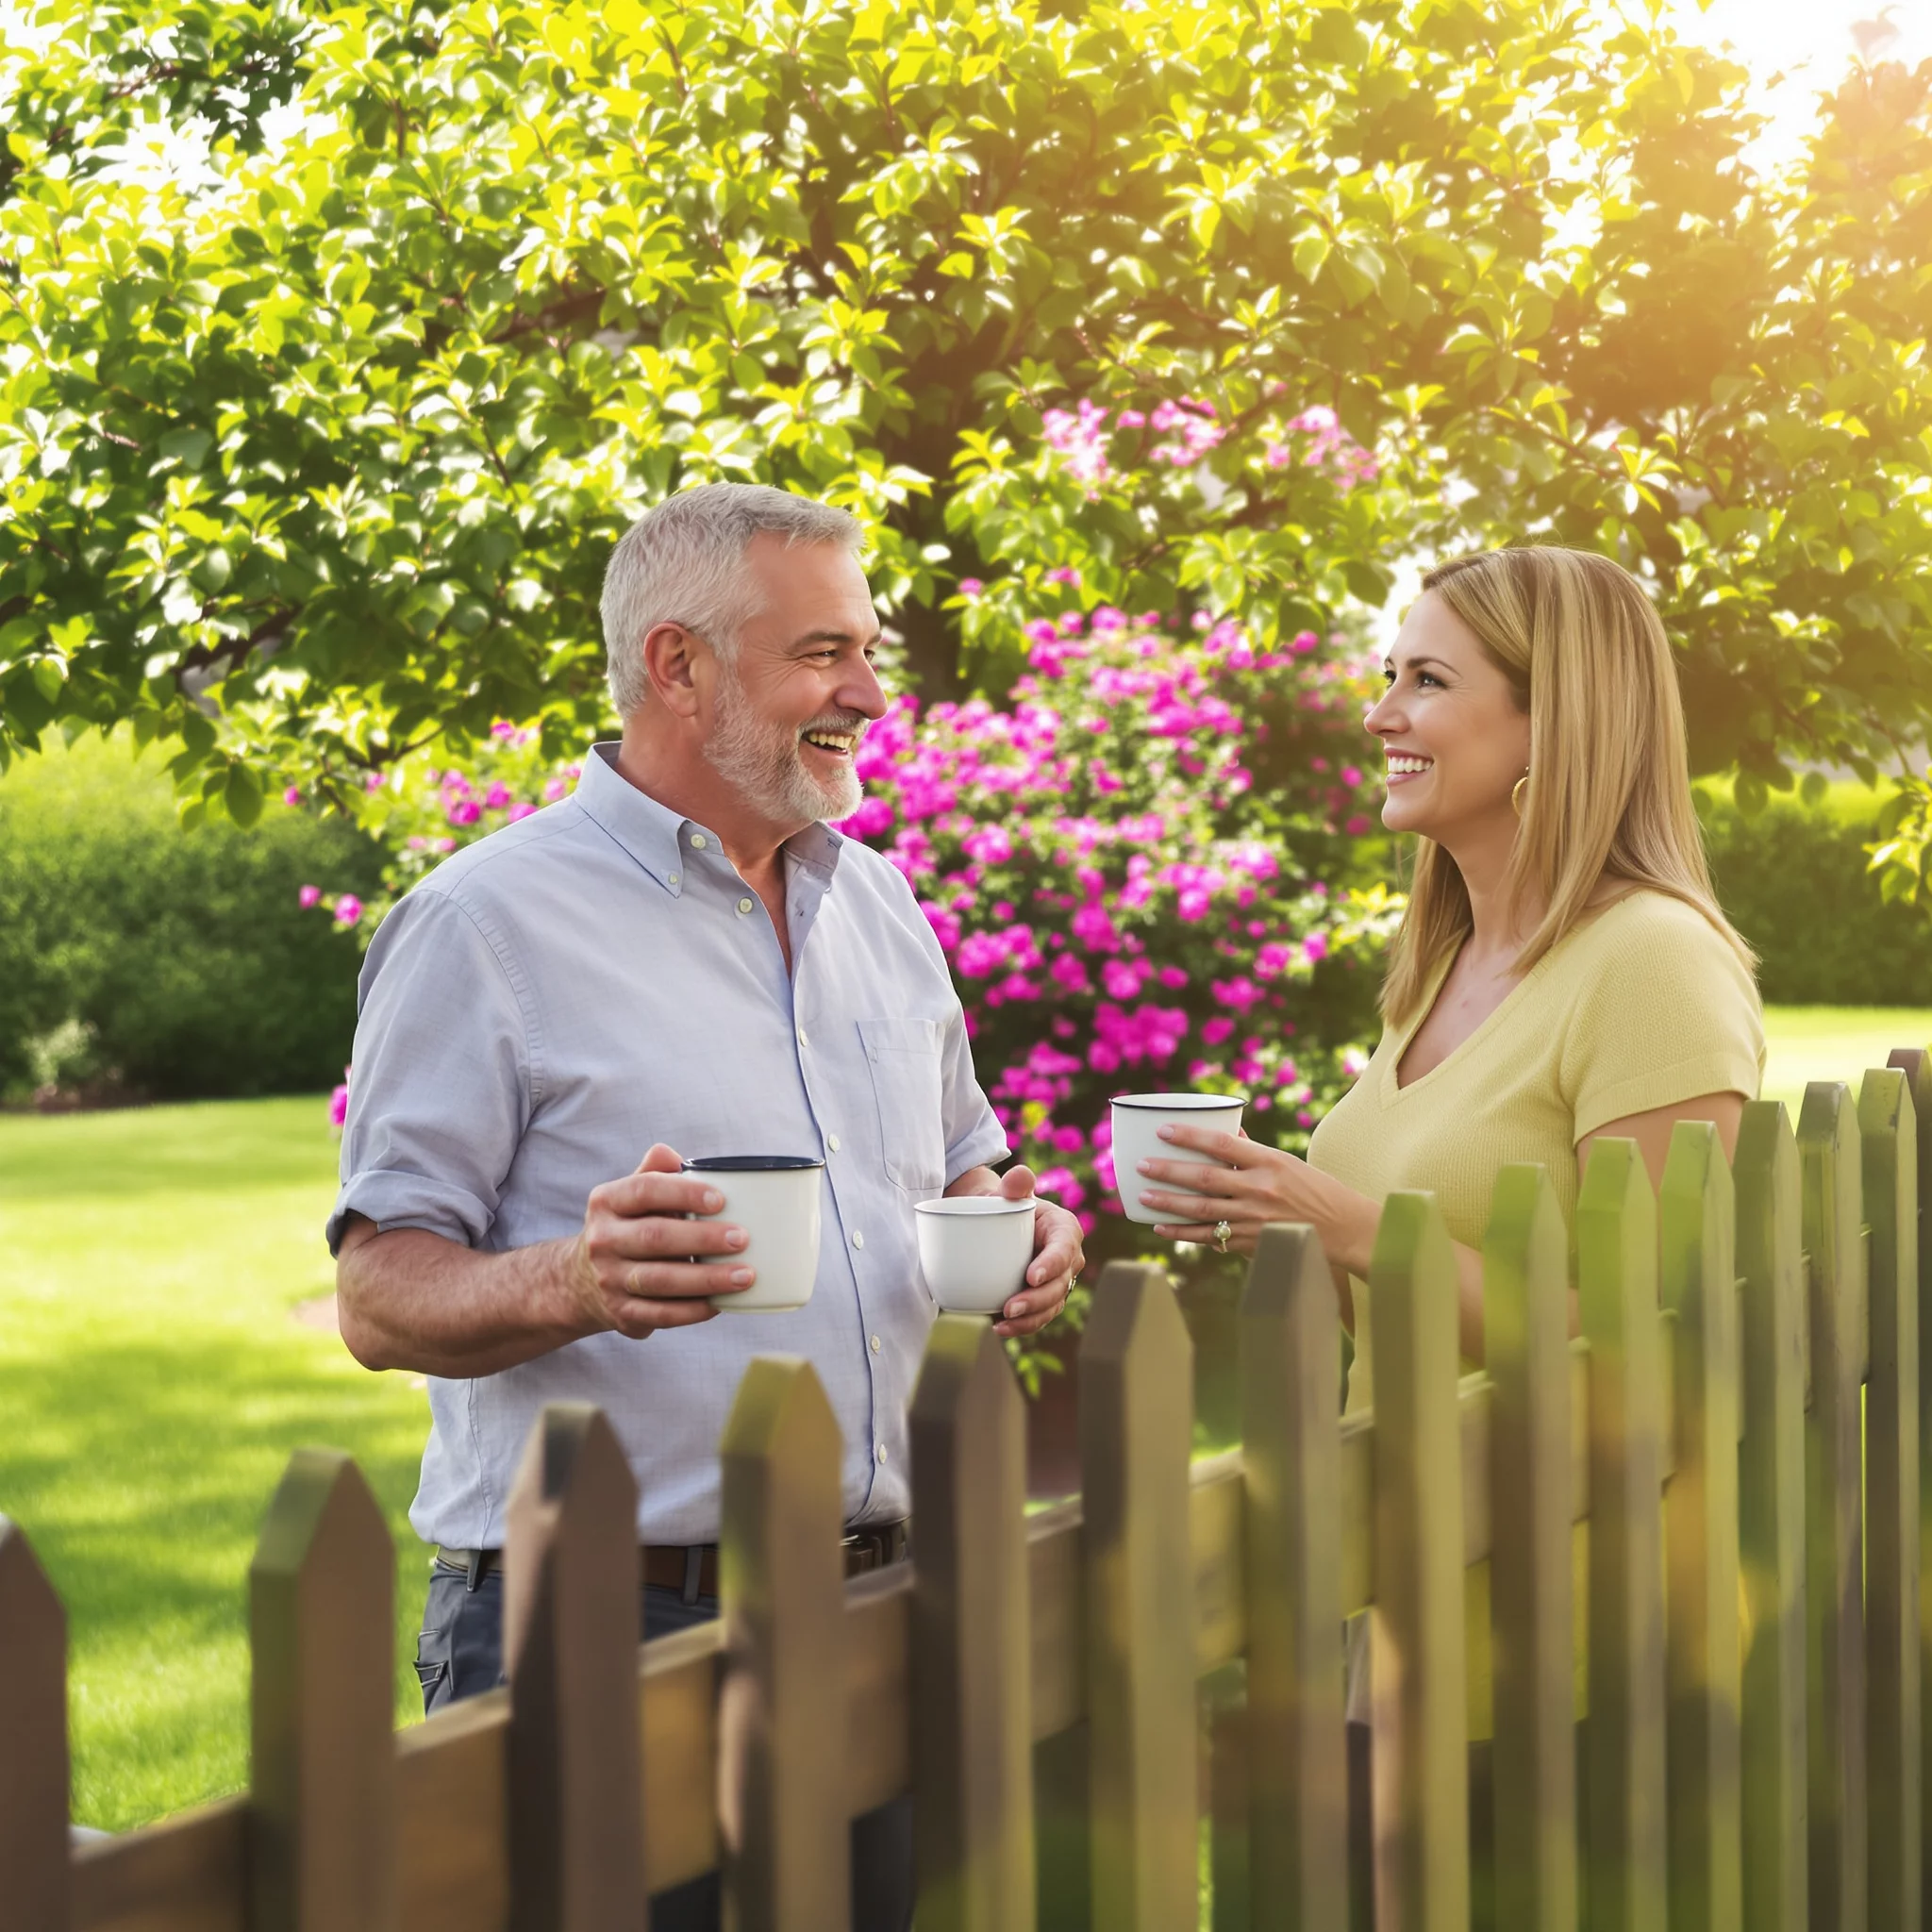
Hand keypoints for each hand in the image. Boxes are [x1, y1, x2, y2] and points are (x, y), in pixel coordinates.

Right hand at [566, 1144, 753, 1338]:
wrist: (581, 1280)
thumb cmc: (627, 1227)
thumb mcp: (629, 1195)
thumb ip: (654, 1173)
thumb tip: (673, 1155)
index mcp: (606, 1202)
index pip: (645, 1190)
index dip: (684, 1194)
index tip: (721, 1199)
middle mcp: (603, 1240)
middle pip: (655, 1237)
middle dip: (703, 1238)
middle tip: (743, 1238)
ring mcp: (610, 1279)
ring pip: (660, 1280)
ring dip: (706, 1279)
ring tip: (745, 1275)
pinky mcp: (621, 1313)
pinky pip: (661, 1314)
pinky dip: (693, 1311)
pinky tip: (721, 1303)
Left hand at [992, 1163, 1083, 1337]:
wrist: (995, 1223)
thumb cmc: (1005, 1205)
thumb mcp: (1009, 1191)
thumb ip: (1015, 1183)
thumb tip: (1019, 1176)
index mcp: (1064, 1229)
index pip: (1064, 1248)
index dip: (1052, 1264)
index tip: (1030, 1276)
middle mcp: (1068, 1258)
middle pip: (1060, 1283)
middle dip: (1038, 1299)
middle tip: (1010, 1307)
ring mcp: (1058, 1281)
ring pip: (1051, 1305)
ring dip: (1030, 1318)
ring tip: (1003, 1322)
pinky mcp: (1045, 1298)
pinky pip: (1039, 1316)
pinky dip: (1022, 1326)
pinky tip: (999, 1328)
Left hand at [1135, 1123, 1360, 1262]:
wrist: (1344, 1230)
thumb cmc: (1316, 1190)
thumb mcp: (1287, 1162)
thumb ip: (1253, 1152)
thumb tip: (1226, 1134)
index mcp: (1269, 1162)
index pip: (1222, 1144)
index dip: (1190, 1136)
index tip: (1163, 1131)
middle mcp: (1260, 1189)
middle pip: (1205, 1178)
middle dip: (1169, 1171)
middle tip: (1141, 1165)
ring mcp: (1255, 1219)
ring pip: (1202, 1210)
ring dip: (1169, 1204)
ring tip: (1144, 1196)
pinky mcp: (1253, 1242)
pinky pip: (1211, 1237)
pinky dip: (1184, 1233)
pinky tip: (1162, 1227)